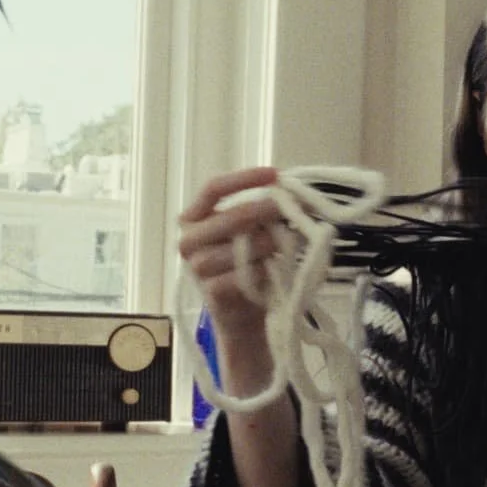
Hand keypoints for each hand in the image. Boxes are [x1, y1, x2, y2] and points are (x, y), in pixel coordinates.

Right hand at [177, 167, 286, 338]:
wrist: (240, 312)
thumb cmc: (244, 264)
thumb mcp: (250, 233)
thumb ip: (263, 213)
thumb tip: (297, 194)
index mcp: (193, 218)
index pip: (214, 188)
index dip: (244, 179)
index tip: (274, 174)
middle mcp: (189, 240)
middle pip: (230, 217)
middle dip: (265, 210)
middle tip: (291, 208)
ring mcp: (197, 268)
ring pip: (240, 247)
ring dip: (269, 243)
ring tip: (287, 243)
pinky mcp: (211, 292)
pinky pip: (244, 274)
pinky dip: (265, 270)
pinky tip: (275, 268)